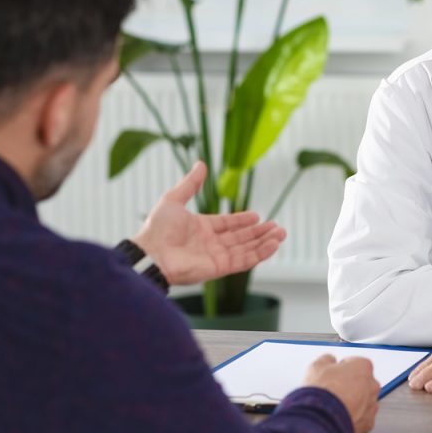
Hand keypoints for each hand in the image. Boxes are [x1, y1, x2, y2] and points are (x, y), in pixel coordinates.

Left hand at [132, 162, 286, 284]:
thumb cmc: (156, 229)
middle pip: (241, 238)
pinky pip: (244, 261)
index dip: (242, 221)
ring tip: (281, 234)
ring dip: (264, 242)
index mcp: (200, 228)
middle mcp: (210, 244)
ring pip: (246, 249)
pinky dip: (260, 254)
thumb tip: (200, 164)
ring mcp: (215, 257)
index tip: (257, 216)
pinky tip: (273, 245)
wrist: (150, 254)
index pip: (227, 224)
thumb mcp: (173, 199)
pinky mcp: (219, 268)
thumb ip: (190, 183)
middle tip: (277, 227)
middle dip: (260, 232)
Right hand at [304, 354, 380, 432]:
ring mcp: (372, 405)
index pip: (355, 363)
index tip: (333, 375)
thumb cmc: (322, 392)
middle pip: (362, 382)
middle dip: (350, 386)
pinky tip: (340, 417)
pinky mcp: (368, 423)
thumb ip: (328, 360)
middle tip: (334, 390)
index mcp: (363, 366)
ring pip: (364, 401)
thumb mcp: (317, 366)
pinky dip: (353, 418)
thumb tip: (328, 361)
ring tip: (335, 406)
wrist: (321, 419)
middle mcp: (372, 385)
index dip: (341, 369)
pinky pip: (362, 418)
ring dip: (353, 402)